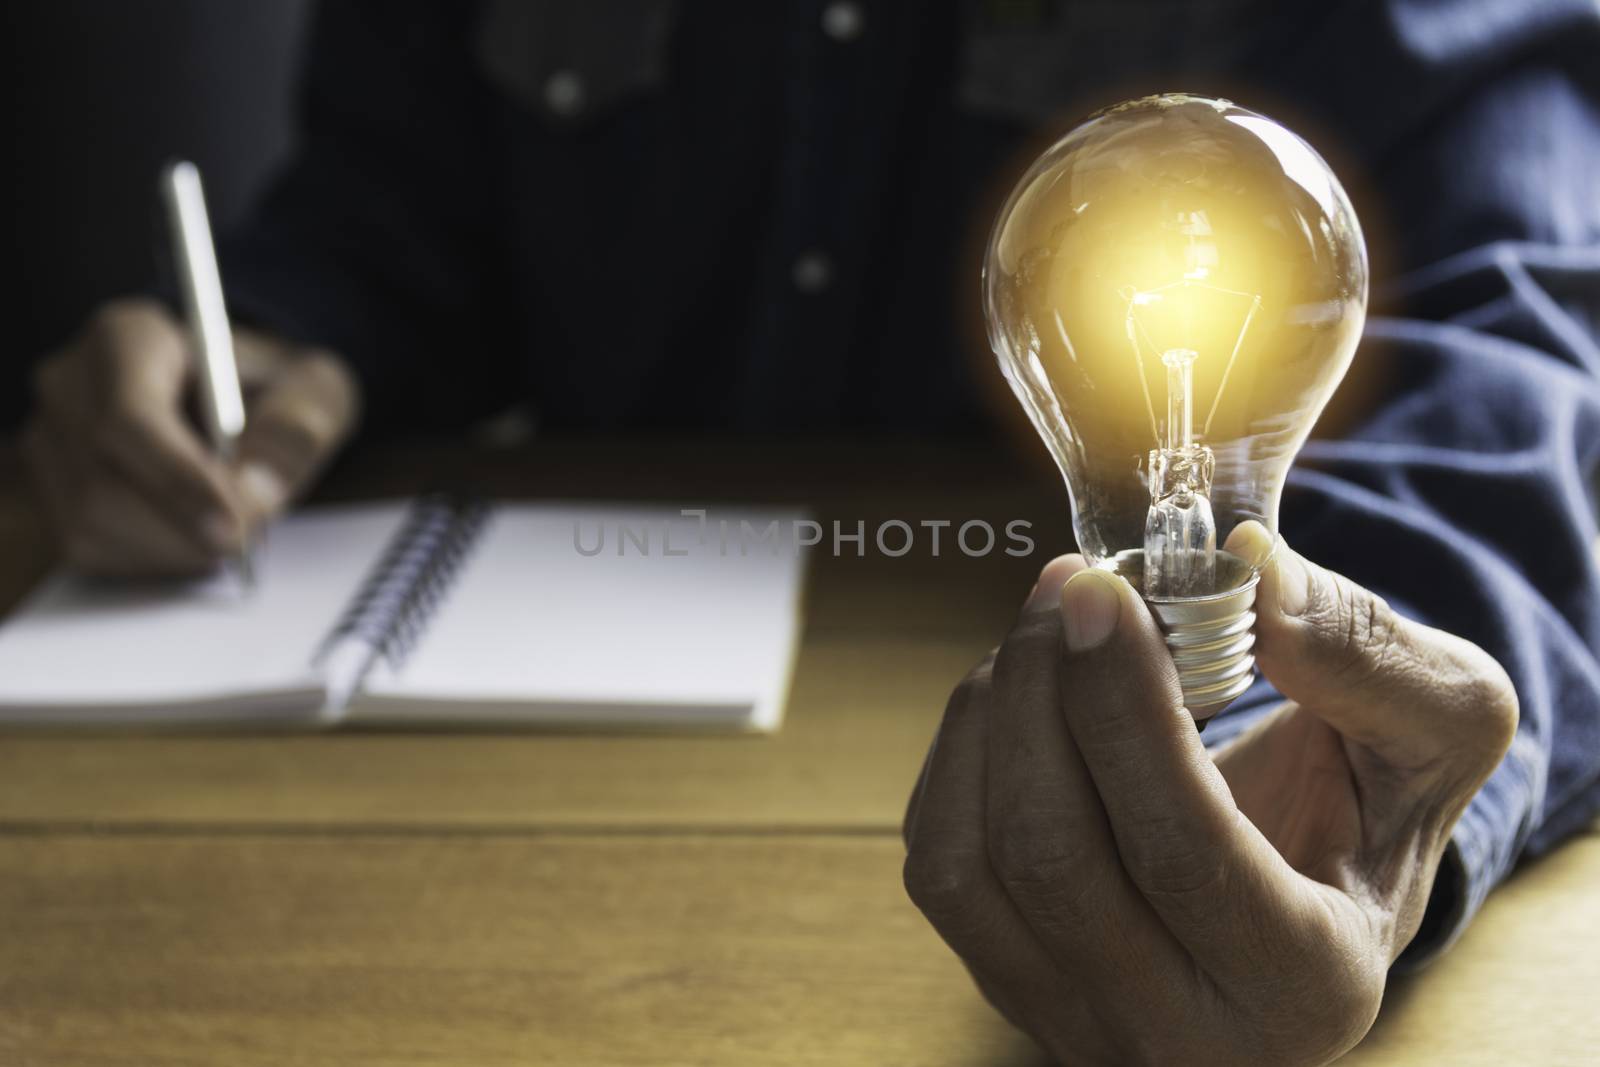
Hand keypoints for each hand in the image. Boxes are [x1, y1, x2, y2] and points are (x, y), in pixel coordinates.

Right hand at [22, 298, 359, 574]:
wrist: (237, 400)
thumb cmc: (272, 386)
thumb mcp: (312, 387)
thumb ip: (300, 426)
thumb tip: (257, 491)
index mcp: (128, 338)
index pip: (130, 416)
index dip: (180, 479)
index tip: (236, 525)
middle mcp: (71, 385)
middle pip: (103, 481)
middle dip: (184, 528)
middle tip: (248, 542)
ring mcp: (50, 441)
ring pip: (91, 523)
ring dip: (173, 549)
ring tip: (230, 532)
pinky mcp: (51, 493)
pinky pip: (89, 548)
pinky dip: (152, 560)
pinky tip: (194, 538)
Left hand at [902, 526, 1515, 1064]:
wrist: (1317, 881)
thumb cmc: (1374, 801)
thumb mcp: (1439, 725)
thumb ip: (1368, 656)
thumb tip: (1253, 573)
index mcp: (1308, 982)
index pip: (1182, 849)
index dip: (1122, 708)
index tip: (1100, 592)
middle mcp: (1184, 1032)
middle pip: (1051, 855)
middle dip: (1040, 691)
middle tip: (1066, 586)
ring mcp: (1078, 1016)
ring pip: (967, 865)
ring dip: (991, 715)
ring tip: (1045, 635)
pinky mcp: (1007, 980)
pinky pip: (938, 863)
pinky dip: (962, 753)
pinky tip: (1018, 697)